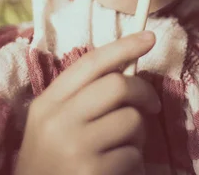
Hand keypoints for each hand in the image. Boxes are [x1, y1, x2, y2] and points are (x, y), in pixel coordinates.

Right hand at [14, 31, 158, 174]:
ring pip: (131, 120)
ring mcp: (75, 148)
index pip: (90, 63)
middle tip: (151, 105)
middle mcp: (58, 122)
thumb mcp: (52, 123)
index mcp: (47, 103)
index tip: (149, 37)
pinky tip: (118, 171)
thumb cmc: (50, 162)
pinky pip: (133, 155)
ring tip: (124, 147)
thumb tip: (126, 68)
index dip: (123, 47)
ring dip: (139, 134)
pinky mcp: (93, 173)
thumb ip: (81, 96)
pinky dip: (134, 163)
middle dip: (143, 92)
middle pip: (117, 85)